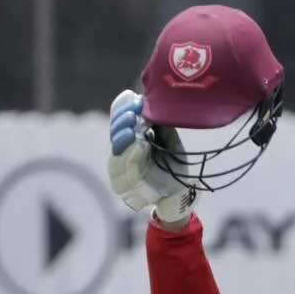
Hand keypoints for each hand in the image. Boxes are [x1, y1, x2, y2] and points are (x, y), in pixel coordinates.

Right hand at [106, 89, 197, 224]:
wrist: (179, 195)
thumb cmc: (174, 167)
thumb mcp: (170, 142)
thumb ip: (161, 125)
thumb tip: (153, 103)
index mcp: (131, 138)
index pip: (119, 118)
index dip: (123, 107)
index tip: (135, 98)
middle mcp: (123, 151)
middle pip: (115, 131)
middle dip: (123, 119)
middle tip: (135, 112)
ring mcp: (121, 168)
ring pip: (116, 148)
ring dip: (124, 135)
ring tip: (134, 126)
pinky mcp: (123, 185)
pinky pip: (123, 167)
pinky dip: (131, 155)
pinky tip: (138, 144)